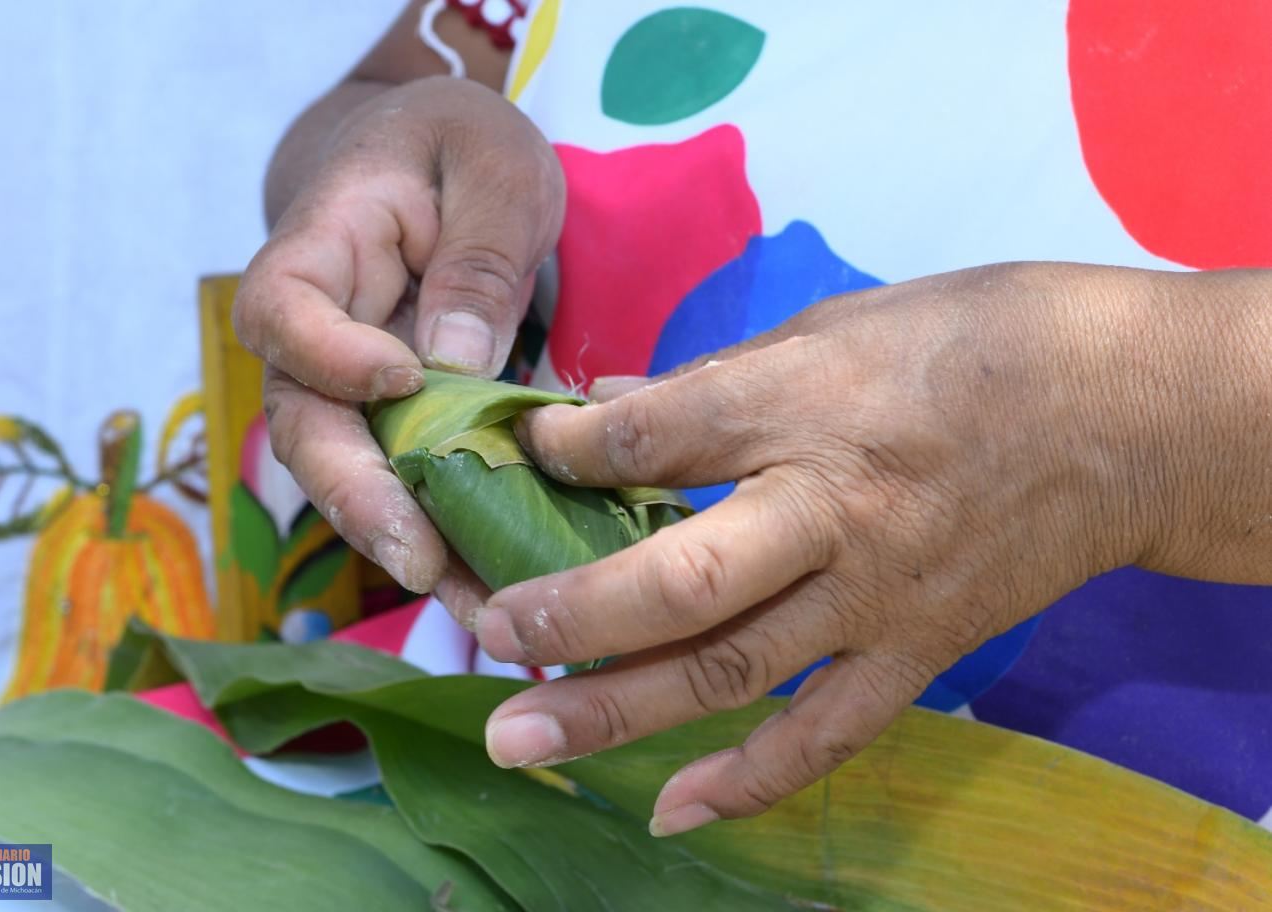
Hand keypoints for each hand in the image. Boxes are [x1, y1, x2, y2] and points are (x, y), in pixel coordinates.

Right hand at [234, 76, 564, 592]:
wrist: (438, 161)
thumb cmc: (461, 147)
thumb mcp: (494, 166)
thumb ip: (476, 256)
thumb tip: (454, 368)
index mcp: (324, 244)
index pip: (285, 307)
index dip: (328, 354)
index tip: (401, 377)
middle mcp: (317, 330)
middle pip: (304, 424)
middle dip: (359, 497)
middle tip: (419, 558)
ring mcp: (349, 383)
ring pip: (350, 475)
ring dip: (406, 542)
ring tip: (474, 602)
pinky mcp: (394, 419)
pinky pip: (404, 483)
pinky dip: (445, 536)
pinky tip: (492, 586)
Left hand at [474, 263, 1194, 835]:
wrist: (1130, 410)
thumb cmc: (982, 338)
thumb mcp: (843, 320)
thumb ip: (722, 378)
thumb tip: (613, 408)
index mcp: (811, 401)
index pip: (658, 434)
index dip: (570, 448)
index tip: (518, 454)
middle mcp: (835, 508)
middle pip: (680, 576)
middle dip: (570, 611)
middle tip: (484, 633)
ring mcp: (877, 596)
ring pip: (731, 669)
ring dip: (617, 710)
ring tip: (518, 736)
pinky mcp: (920, 654)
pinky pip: (826, 735)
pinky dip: (748, 781)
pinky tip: (669, 811)